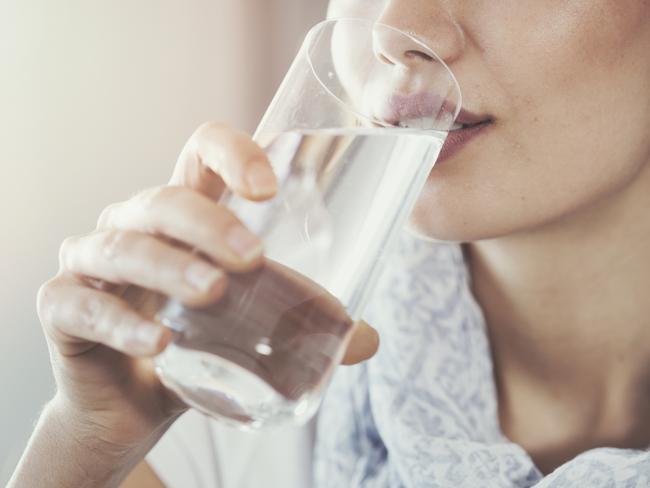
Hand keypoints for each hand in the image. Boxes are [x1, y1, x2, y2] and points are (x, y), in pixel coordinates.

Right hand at [37, 122, 378, 453]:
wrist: (133, 405)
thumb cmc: (194, 346)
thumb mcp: (249, 325)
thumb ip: (299, 324)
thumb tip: (365, 339)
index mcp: (184, 217)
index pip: (200, 154)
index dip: (232, 152)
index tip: (269, 187)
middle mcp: (135, 226)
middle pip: (164, 200)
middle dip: (208, 223)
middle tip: (251, 259)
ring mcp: (92, 263)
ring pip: (124, 246)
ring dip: (170, 267)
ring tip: (212, 294)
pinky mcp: (63, 307)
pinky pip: (82, 304)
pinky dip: (120, 321)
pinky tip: (158, 343)